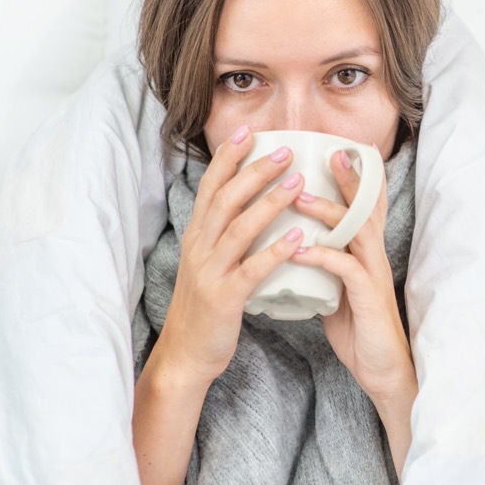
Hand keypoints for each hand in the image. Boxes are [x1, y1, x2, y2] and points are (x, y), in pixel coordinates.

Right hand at [153, 126, 307, 386]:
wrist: (186, 354)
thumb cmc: (206, 307)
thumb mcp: (209, 262)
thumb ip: (224, 234)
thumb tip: (248, 204)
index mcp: (198, 236)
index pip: (211, 186)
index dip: (229, 157)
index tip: (249, 130)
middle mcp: (200, 247)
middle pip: (226, 198)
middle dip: (255, 170)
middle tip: (287, 150)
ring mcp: (210, 271)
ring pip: (240, 228)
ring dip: (270, 202)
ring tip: (298, 182)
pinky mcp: (225, 297)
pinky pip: (252, 269)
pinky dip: (276, 250)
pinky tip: (298, 235)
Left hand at [290, 148, 415, 404]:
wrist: (381, 370)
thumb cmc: (359, 329)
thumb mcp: (338, 288)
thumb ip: (324, 264)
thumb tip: (298, 246)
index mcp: (366, 253)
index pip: (364, 207)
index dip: (356, 178)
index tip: (342, 150)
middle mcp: (373, 257)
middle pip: (365, 208)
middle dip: (349, 179)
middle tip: (331, 152)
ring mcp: (373, 275)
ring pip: (355, 232)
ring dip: (328, 212)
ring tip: (300, 197)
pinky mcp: (368, 298)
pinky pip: (346, 269)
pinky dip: (323, 256)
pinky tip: (302, 248)